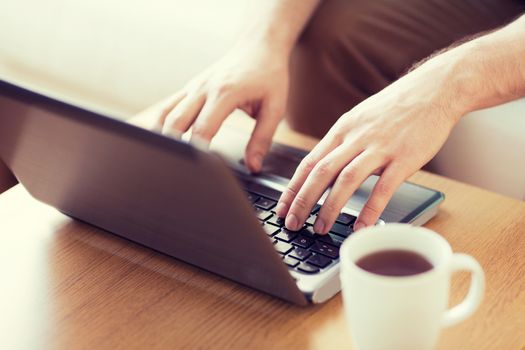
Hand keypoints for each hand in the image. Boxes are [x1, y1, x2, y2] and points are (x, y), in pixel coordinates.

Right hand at [158, 42, 288, 171]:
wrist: (258, 46)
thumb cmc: (268, 75)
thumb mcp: (274, 107)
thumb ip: (262, 138)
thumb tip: (253, 165)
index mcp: (225, 93)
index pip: (203, 128)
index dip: (197, 152)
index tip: (196, 170)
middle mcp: (204, 88)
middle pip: (177, 122)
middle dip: (174, 147)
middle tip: (175, 170)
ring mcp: (194, 86)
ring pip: (166, 113)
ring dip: (162, 136)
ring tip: (163, 159)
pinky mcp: (190, 87)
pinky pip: (168, 106)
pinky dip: (161, 123)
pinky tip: (161, 140)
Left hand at [275, 55, 467, 232]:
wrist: (434, 89)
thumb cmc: (396, 107)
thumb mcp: (360, 119)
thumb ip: (343, 143)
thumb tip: (325, 168)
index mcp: (342, 129)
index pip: (309, 162)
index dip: (293, 188)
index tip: (282, 208)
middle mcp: (356, 138)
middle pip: (321, 172)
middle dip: (303, 201)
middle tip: (293, 224)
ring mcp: (379, 148)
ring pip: (346, 180)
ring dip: (330, 208)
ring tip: (320, 229)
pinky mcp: (404, 158)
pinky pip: (383, 188)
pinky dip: (370, 210)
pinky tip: (361, 227)